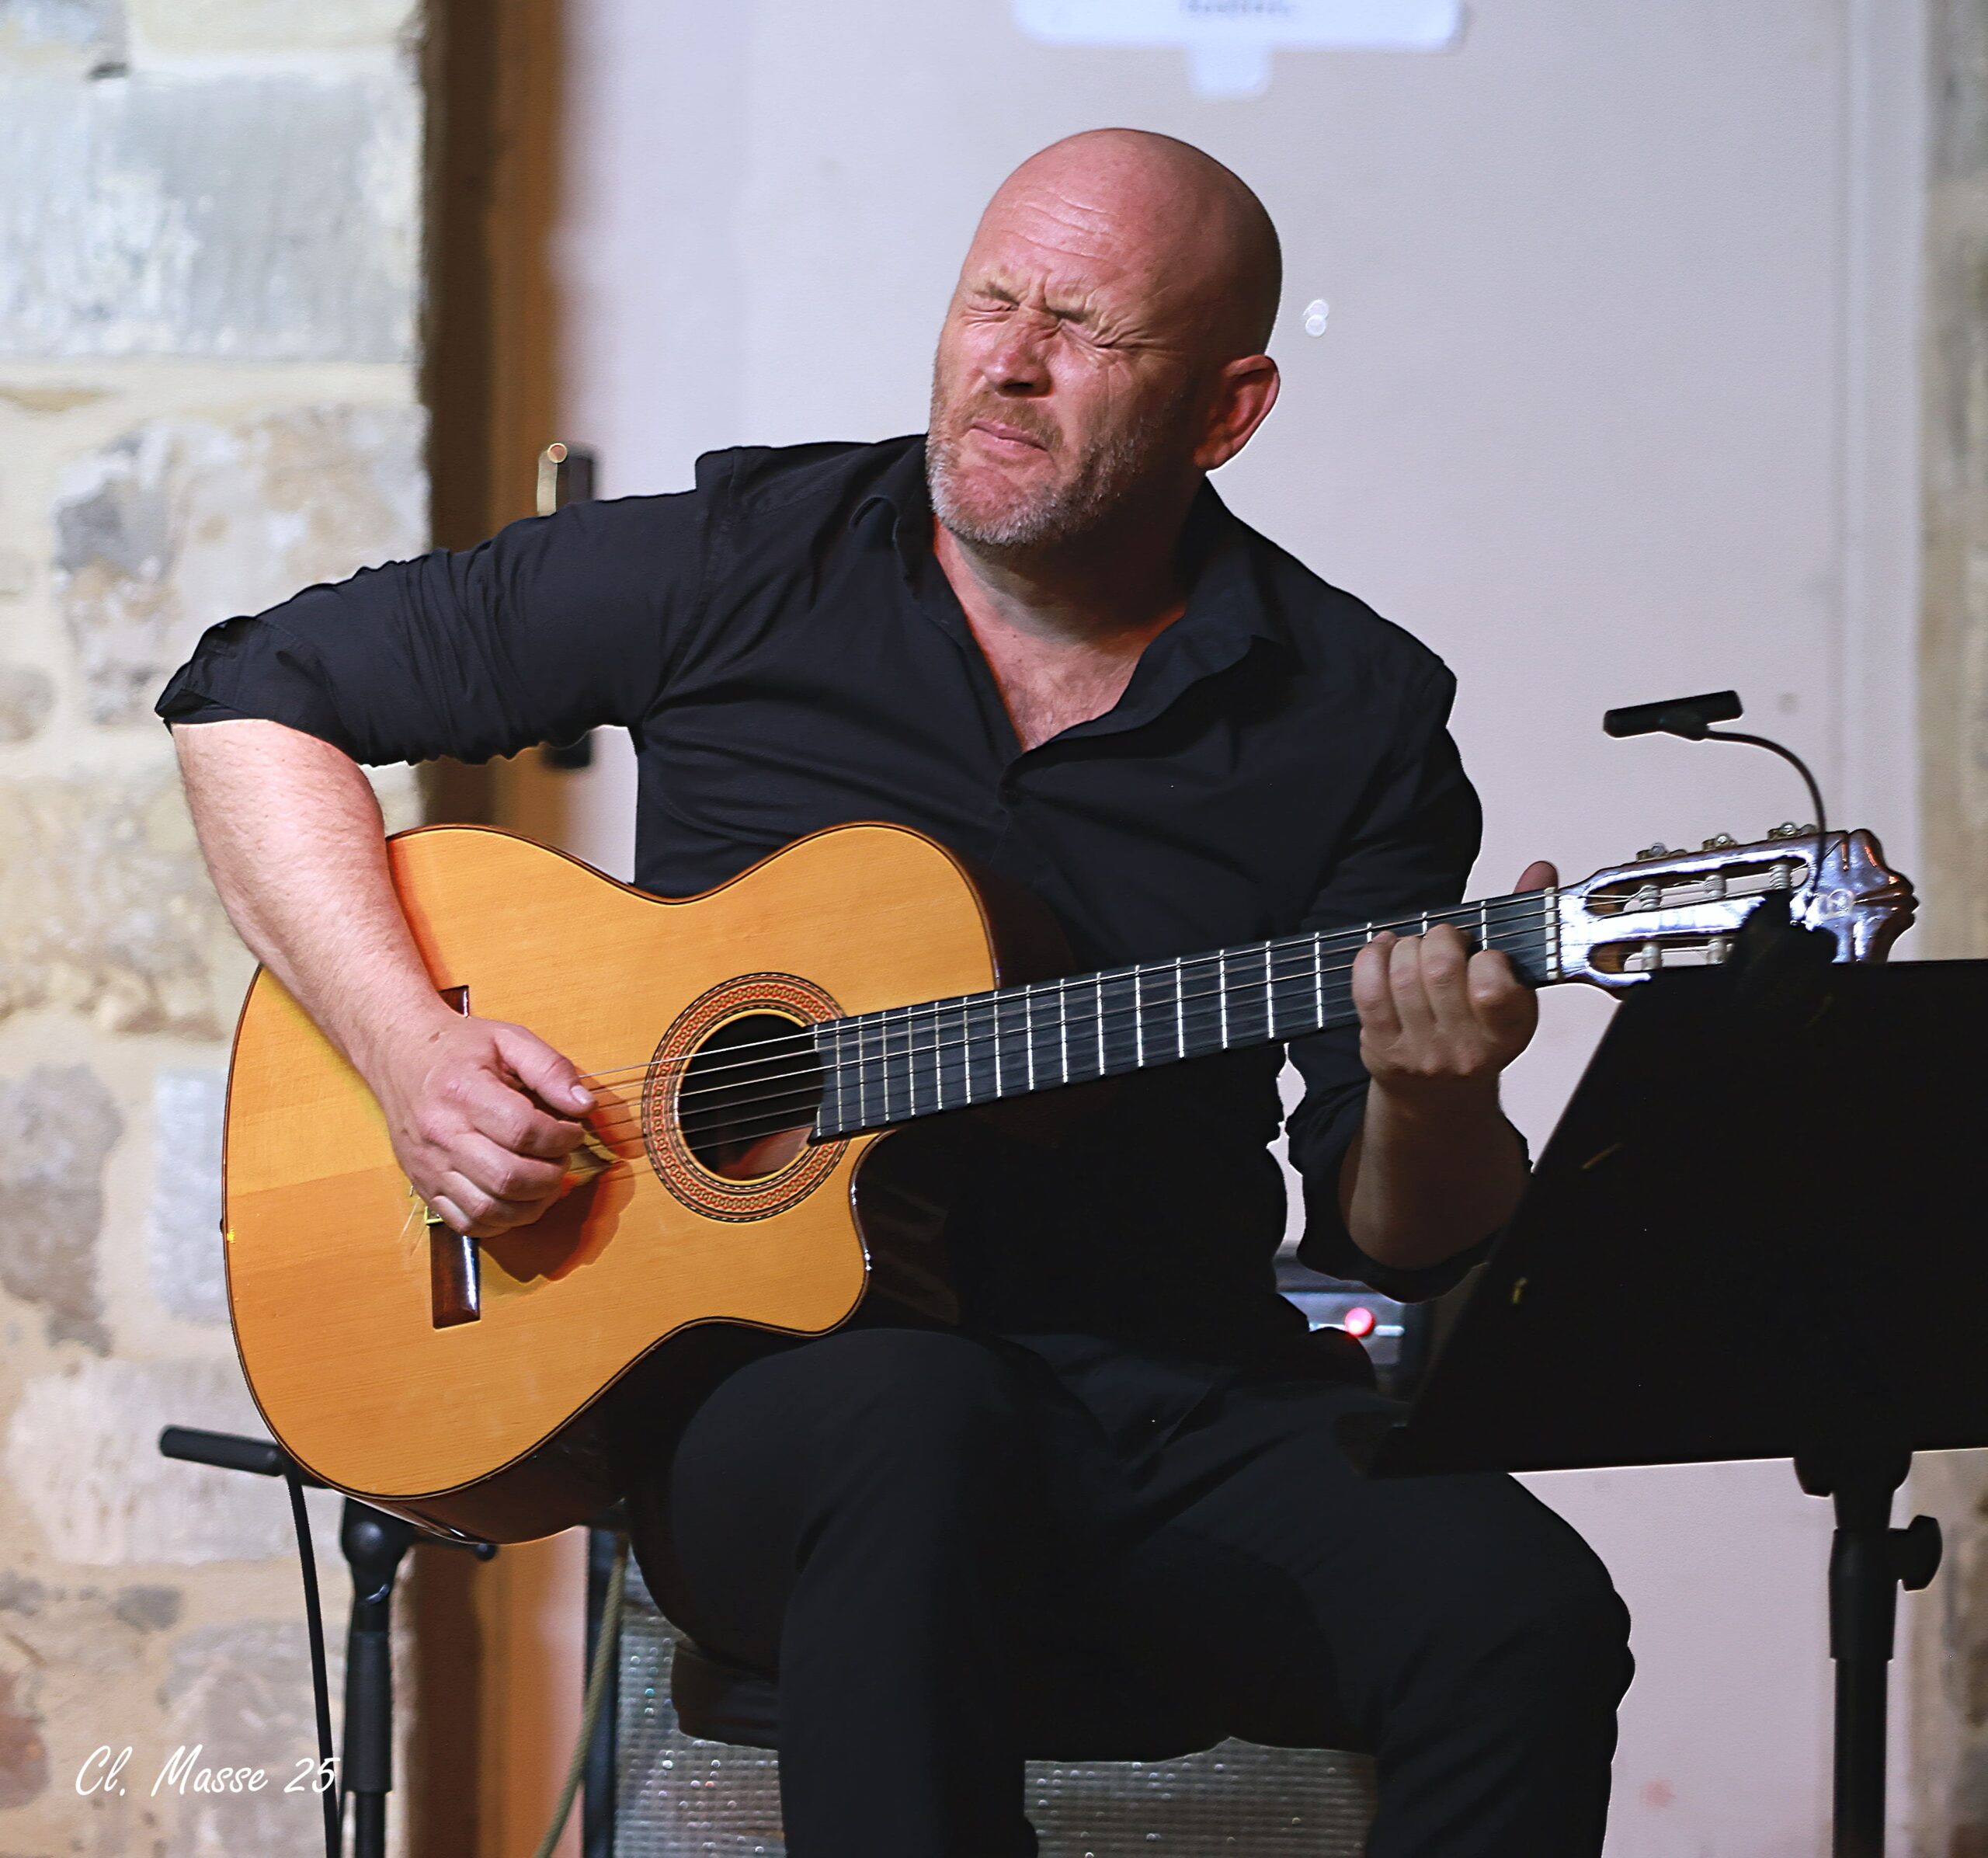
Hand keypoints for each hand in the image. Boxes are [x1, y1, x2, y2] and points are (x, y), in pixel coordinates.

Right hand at [364, 1007, 594, 1237]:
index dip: (561, 1138)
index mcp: (463, 1091)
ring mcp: (429, 1166)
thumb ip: (551, 1068)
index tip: (572, 1130)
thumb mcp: (509, 1039)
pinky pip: (466, 1224)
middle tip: (560, 1158)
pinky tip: (518, 1199)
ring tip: (545, 1181)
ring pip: (488, 1209)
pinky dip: (500, 1222)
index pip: (523, 1132)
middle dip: (551, 1174)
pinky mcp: (423, 1187)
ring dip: (531, 1205)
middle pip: (508, 1177)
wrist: (399, 1055)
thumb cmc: (459, 1048)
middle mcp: (441, 1134)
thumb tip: (584, 1105)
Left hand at [1350, 861, 1556, 1100]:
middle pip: (1440, 969)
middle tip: (1444, 940)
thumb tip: (1540, 869)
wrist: (1440, 1093)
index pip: (1493, 986)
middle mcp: (1467, 1048)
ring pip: (1403, 977)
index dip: (1485, 957)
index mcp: (1510, 1028)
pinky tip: (1383, 950)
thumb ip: (1527, 923)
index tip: (1484, 953)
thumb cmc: (1478, 1025)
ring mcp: (1422, 1052)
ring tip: (1414, 947)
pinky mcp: (1383, 1049)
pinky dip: (1372, 959)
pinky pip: (1368, 992)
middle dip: (1439, 938)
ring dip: (1405, 947)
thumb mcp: (1513, 984)